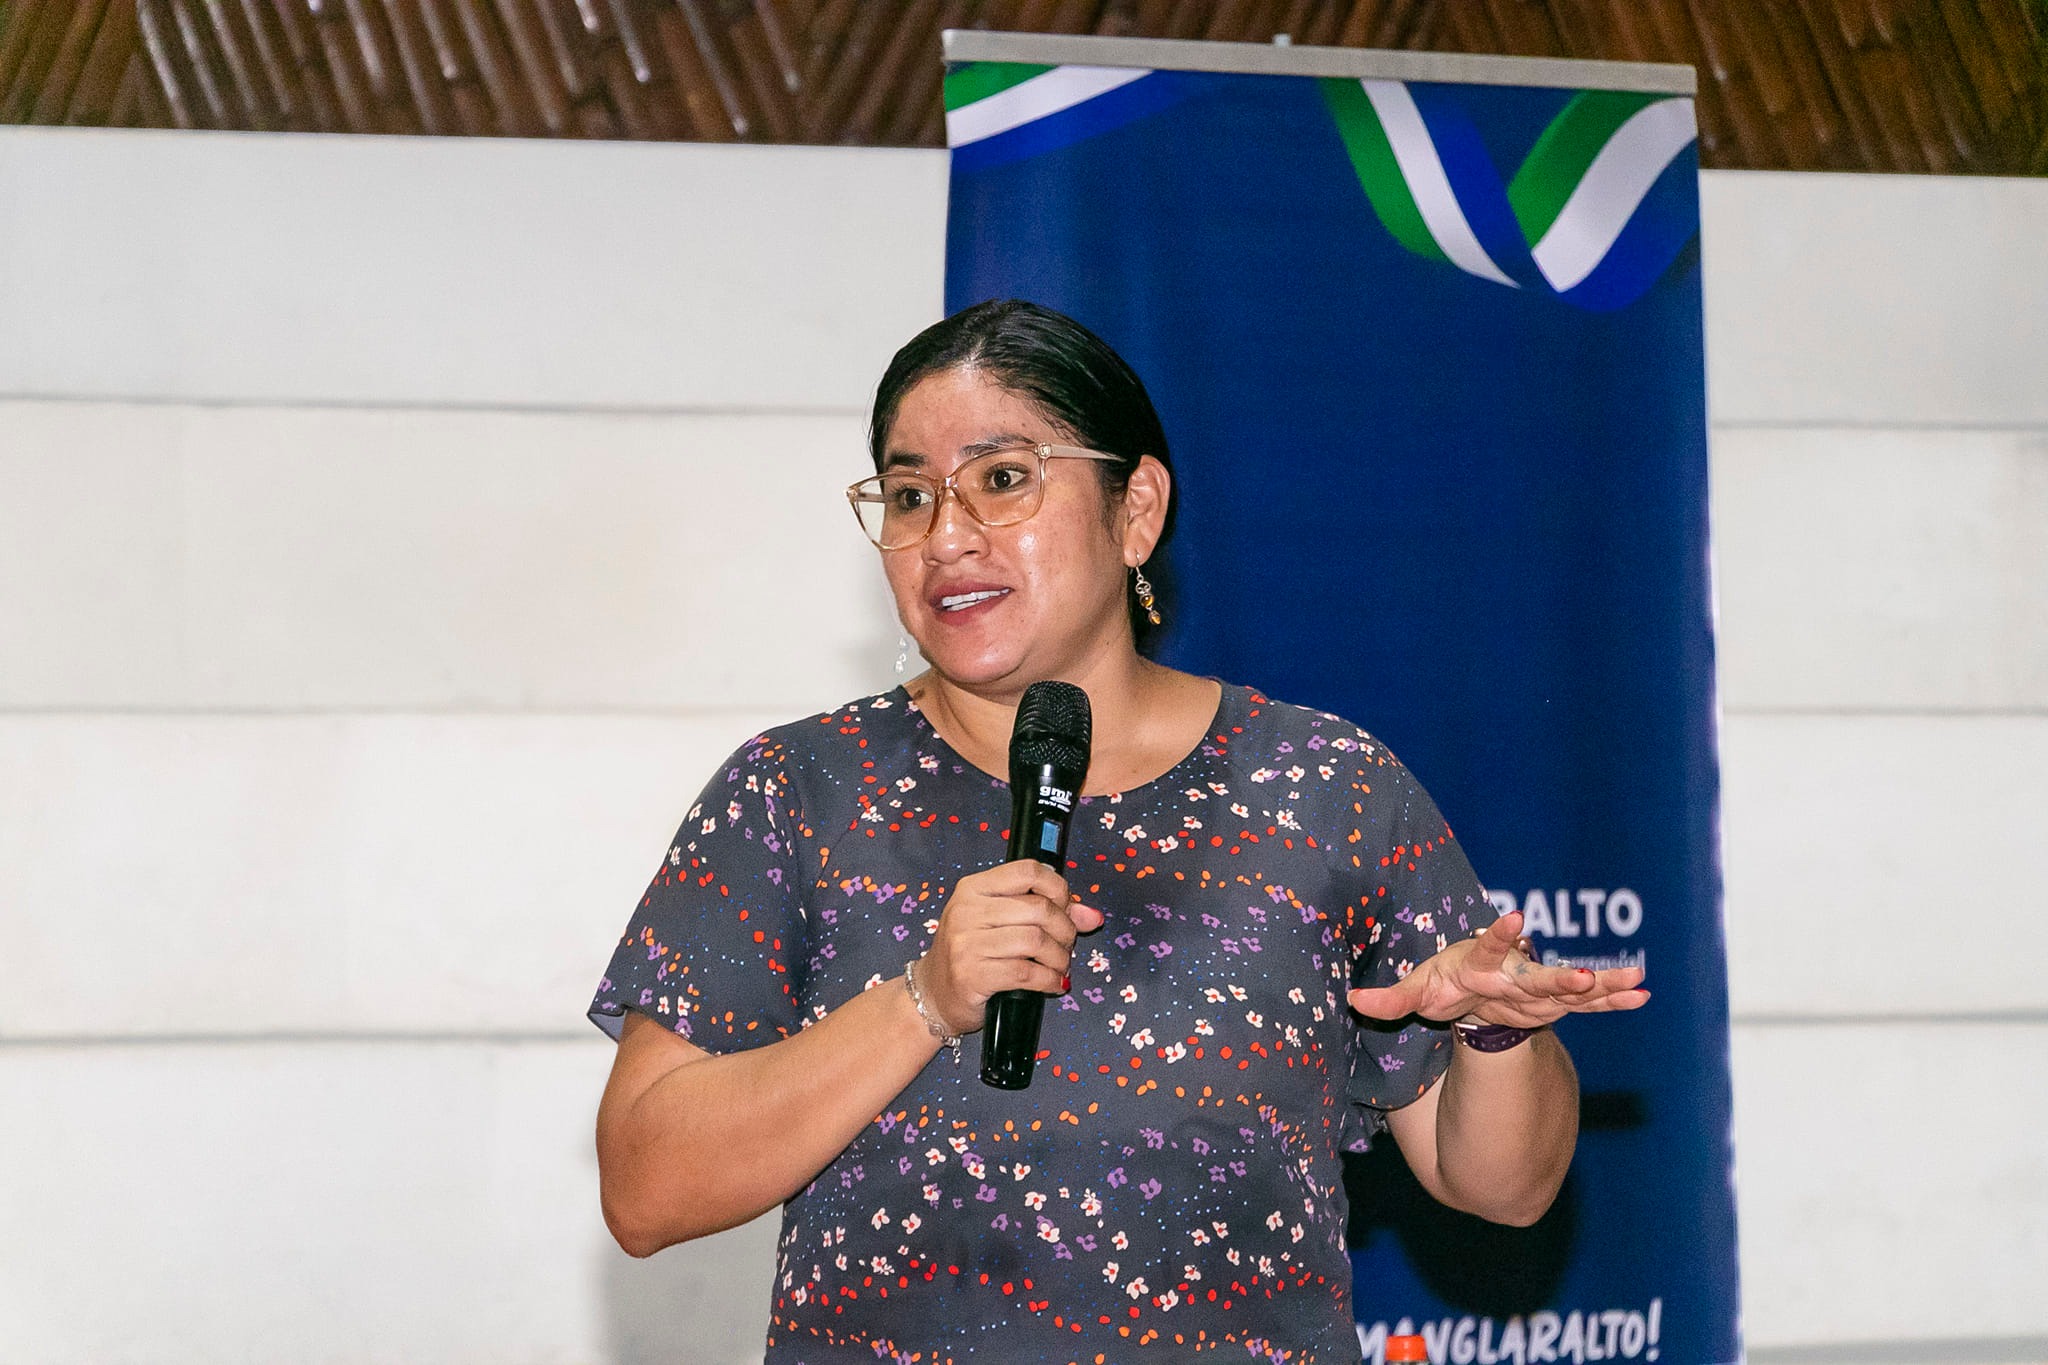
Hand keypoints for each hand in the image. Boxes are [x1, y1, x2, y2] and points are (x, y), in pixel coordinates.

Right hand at [915, 860, 1104, 1035]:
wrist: (933, 994)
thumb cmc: (970, 953)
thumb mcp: (1001, 923)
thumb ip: (1046, 912)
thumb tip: (1092, 916)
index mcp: (973, 888)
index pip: (1028, 871)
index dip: (1057, 888)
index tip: (1065, 908)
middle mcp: (966, 910)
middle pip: (1038, 908)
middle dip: (1065, 930)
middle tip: (1066, 945)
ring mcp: (966, 943)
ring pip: (1036, 940)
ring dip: (1059, 958)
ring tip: (1059, 966)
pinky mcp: (971, 975)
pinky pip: (1026, 973)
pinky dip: (1049, 979)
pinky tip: (1052, 983)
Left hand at [1347, 912, 1647, 1028]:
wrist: (1471, 982)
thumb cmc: (1442, 981)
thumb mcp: (1414, 990)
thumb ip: (1389, 999)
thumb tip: (1353, 1001)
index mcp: (1478, 964)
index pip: (1486, 947)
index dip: (1497, 934)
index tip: (1512, 917)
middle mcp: (1514, 972)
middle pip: (1538, 975)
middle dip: (1562, 977)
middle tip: (1584, 976)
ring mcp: (1537, 987)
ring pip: (1573, 987)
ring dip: (1602, 984)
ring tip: (1636, 977)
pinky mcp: (1555, 1001)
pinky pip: (1588, 1004)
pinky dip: (1613, 999)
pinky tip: (1643, 994)